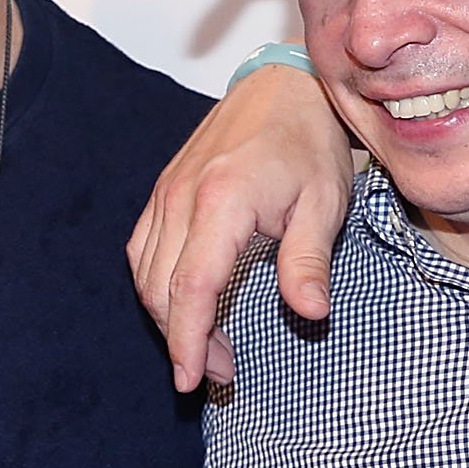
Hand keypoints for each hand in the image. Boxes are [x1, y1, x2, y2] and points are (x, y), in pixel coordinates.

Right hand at [128, 65, 354, 388]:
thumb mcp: (324, 203)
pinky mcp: (164, 190)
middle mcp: (182, 196)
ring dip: (168, 317)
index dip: (187, 341)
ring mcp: (167, 191)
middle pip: (161, 288)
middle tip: (220, 370)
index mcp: (222, 201)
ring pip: (146, 273)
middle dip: (183, 339)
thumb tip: (312, 313)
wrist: (285, 86)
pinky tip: (186, 304)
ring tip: (207, 345)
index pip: (190, 287)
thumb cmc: (309, 143)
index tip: (193, 380)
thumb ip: (309, 260)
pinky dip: (157, 286)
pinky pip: (144, 249)